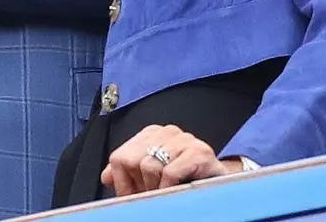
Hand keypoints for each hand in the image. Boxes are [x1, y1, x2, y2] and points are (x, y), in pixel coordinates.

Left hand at [102, 125, 243, 195]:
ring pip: (149, 166)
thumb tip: (106, 176)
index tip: (134, 193)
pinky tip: (176, 191)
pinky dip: (168, 188)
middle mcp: (167, 131)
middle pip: (131, 160)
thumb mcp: (151, 176)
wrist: (219, 184)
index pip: (119, 156)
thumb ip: (126, 173)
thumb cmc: (183, 180)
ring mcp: (184, 139)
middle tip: (151, 195)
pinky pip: (170, 173)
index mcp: (151, 133)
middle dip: (138, 185)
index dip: (123, 181)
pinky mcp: (199, 152)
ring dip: (155, 188)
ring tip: (164, 193)